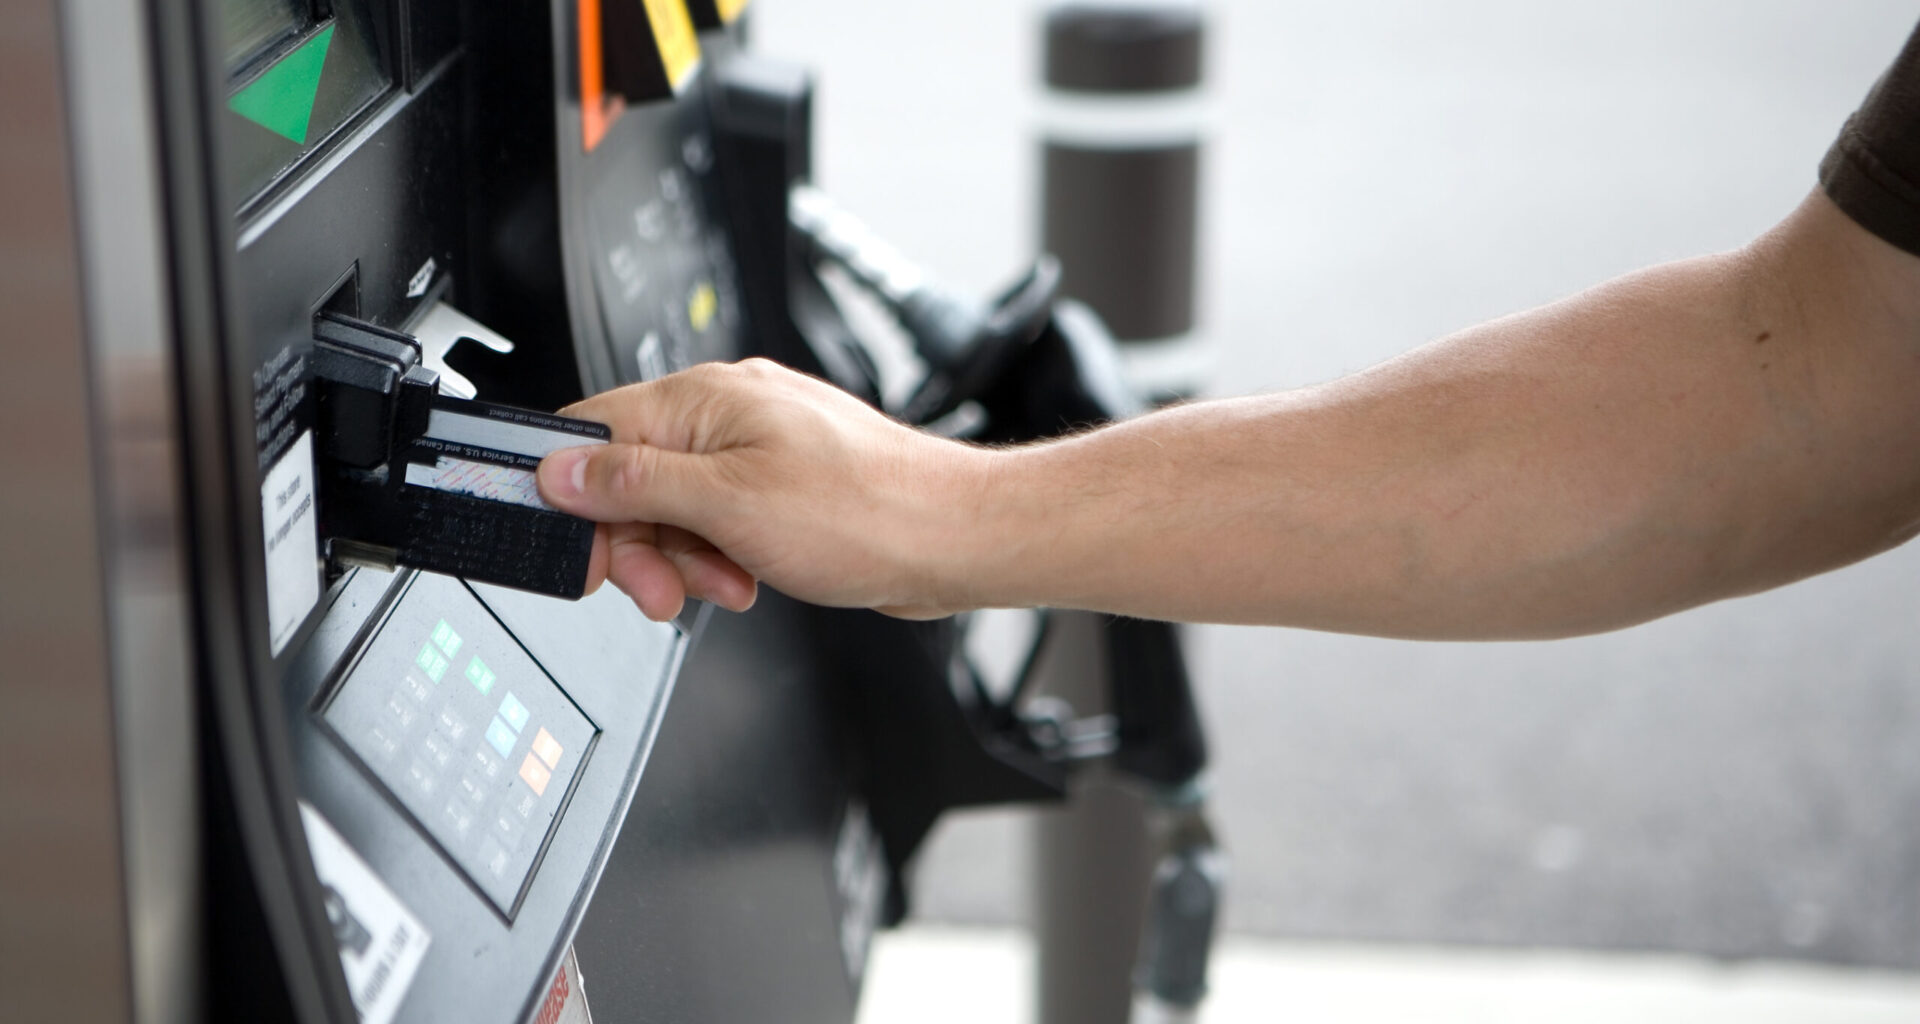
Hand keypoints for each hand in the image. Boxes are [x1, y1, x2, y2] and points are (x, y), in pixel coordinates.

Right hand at [537, 359, 991, 621]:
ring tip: (722, 581)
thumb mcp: (727, 504)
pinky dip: (718, 556)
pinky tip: (744, 576)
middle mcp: (726, 414)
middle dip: (636, 543)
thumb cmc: (868, 511)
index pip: (592, 431)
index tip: (575, 547)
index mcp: (704, 399)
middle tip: (655, 589)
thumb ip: (635, 483)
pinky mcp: (779, 486)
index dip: (570, 495)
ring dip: (682, 559)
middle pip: (629, 479)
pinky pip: (716, 521)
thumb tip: (562, 470)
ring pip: (673, 509)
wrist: (953, 539)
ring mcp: (755, 449)